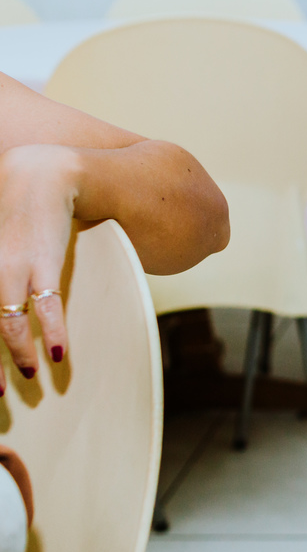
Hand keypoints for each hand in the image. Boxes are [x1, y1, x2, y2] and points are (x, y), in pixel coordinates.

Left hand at [0, 145, 79, 390]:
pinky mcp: (43, 263)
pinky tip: (56, 354)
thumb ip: (2, 274)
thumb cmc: (11, 214)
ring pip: (4, 322)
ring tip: (26, 378)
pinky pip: (46, 306)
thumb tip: (7, 305)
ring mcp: (9, 266)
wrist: (43, 173)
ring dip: (14, 355)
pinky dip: (50, 331)